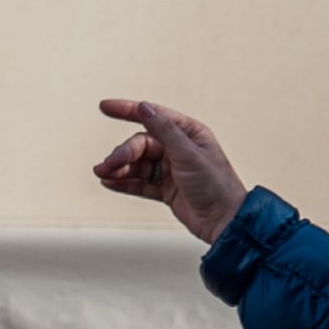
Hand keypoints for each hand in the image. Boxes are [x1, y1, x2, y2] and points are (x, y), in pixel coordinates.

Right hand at [92, 99, 251, 244]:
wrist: (224, 221)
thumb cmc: (216, 185)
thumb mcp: (188, 153)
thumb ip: (164, 129)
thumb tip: (144, 107)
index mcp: (188, 133)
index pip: (153, 116)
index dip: (127, 110)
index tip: (105, 107)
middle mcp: (178, 149)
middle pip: (141, 145)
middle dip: (123, 153)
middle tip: (109, 164)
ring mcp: (171, 170)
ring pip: (138, 164)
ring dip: (119, 168)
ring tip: (103, 174)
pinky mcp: (165, 189)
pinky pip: (140, 183)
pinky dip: (124, 182)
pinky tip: (110, 182)